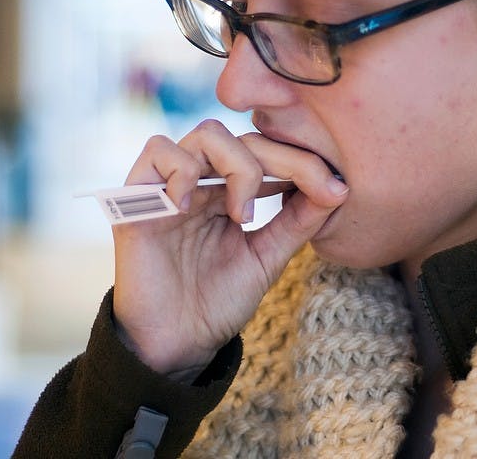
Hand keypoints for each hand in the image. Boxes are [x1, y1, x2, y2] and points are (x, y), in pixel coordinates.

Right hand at [110, 119, 348, 379]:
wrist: (177, 343)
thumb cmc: (218, 303)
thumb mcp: (268, 257)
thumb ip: (298, 221)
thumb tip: (340, 187)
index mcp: (230, 191)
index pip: (268, 151)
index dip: (303, 161)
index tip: (336, 189)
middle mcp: (202, 181)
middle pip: (242, 135)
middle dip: (280, 159)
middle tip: (298, 192)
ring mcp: (170, 185)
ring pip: (205, 134)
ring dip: (235, 165)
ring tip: (240, 214)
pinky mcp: (137, 197)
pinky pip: (156, 151)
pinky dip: (181, 170)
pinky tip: (191, 206)